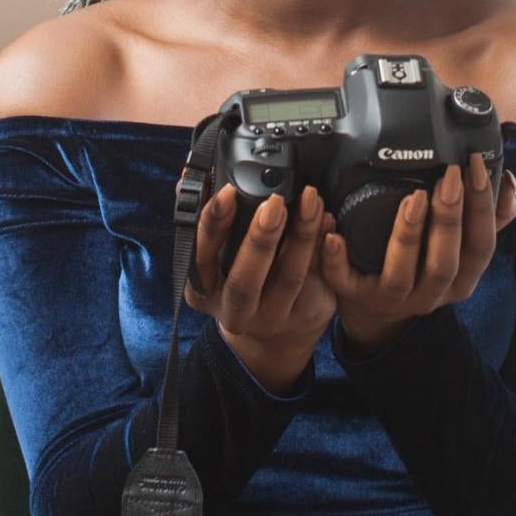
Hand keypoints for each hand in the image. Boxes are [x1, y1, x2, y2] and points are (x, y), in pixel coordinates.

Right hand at [183, 182, 334, 392]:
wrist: (274, 337)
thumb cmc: (239, 281)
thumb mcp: (214, 259)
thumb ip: (205, 219)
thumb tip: (187, 178)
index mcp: (204, 292)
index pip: (202, 259)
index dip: (213, 226)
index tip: (227, 192)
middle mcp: (235, 311)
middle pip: (244, 280)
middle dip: (259, 239)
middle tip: (274, 202)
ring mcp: (272, 317)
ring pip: (289, 278)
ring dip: (301, 236)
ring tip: (310, 200)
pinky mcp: (305, 314)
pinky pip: (318, 279)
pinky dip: (324, 247)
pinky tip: (328, 221)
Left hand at [323, 153, 515, 354]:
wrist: (377, 309)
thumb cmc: (423, 265)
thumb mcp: (462, 246)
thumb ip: (489, 216)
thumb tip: (509, 182)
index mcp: (462, 277)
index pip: (482, 245)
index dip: (483, 206)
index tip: (475, 165)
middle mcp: (432, 292)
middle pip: (446, 262)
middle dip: (449, 218)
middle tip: (448, 177)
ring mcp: (393, 298)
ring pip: (403, 273)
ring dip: (408, 235)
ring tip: (411, 199)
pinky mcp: (356, 297)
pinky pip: (345, 281)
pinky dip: (338, 258)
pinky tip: (334, 233)